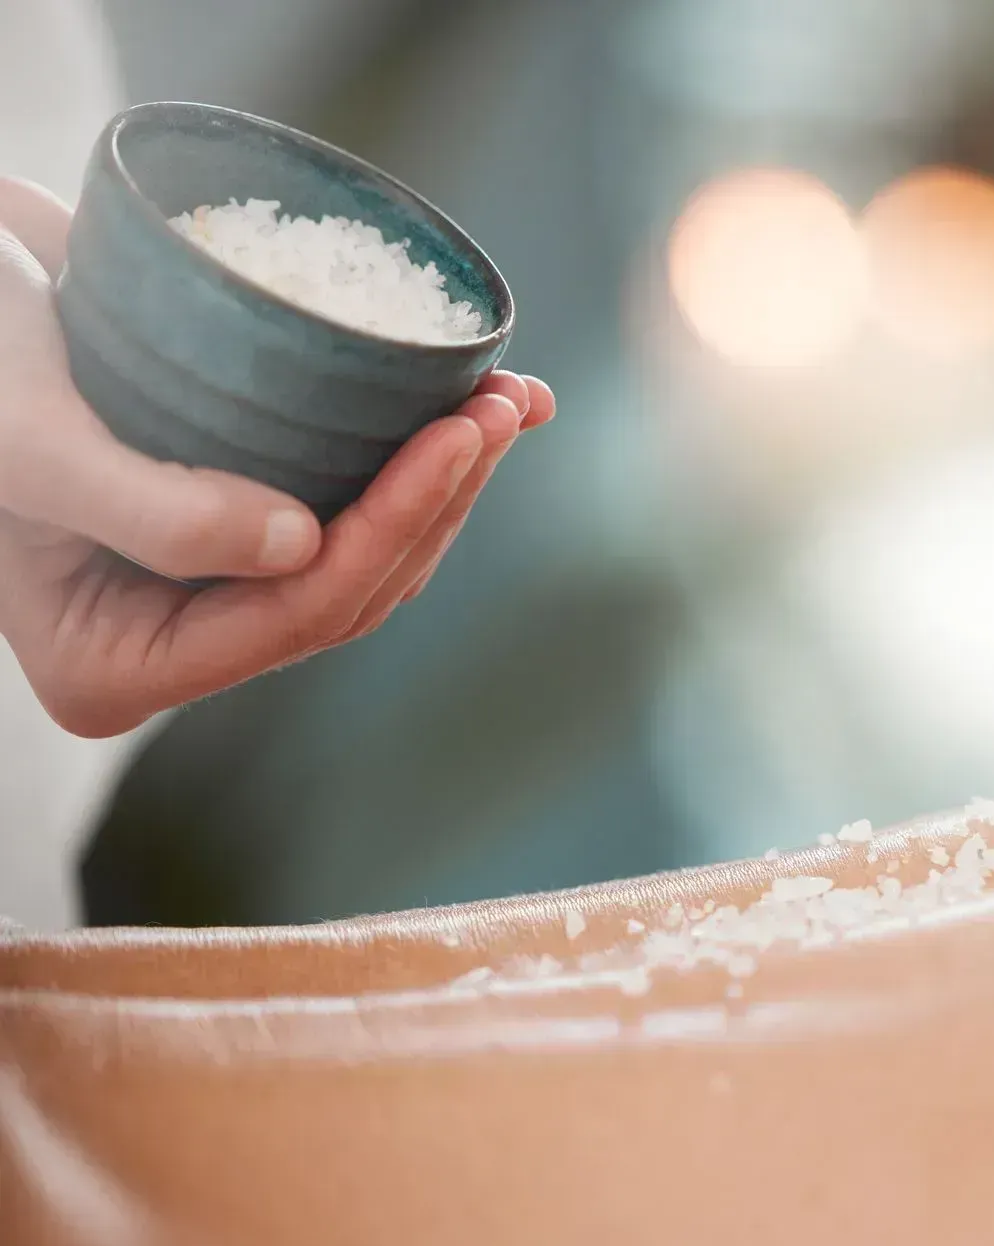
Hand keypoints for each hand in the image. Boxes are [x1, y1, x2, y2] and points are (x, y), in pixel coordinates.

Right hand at [0, 176, 555, 737]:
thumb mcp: (27, 443)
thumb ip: (152, 515)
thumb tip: (301, 547)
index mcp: (116, 665)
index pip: (296, 616)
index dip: (393, 528)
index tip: (462, 433)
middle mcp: (172, 640)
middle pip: (350, 590)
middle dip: (441, 498)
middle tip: (508, 400)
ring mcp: (208, 586)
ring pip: (364, 551)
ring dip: (446, 476)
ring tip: (510, 395)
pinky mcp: (235, 519)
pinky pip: (346, 503)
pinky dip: (412, 452)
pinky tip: (477, 398)